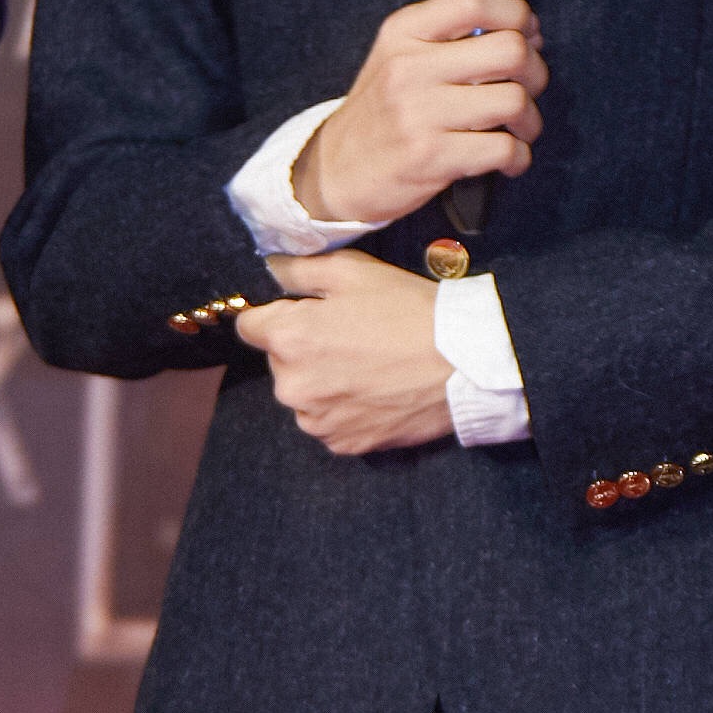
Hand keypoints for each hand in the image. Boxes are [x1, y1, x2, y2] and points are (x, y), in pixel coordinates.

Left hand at [235, 251, 454, 455]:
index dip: (277, 314)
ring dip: (323, 381)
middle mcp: (291, 386)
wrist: (463, 363)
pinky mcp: (343, 444)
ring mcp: (316, 421)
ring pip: (304, 394)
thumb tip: (268, 268)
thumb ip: (299, 270)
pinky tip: (376, 392)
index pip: (249, 326)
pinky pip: (329, 422)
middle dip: (304, 348)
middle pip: (279, 361)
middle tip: (351, 335)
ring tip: (368, 366)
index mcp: (288, 339)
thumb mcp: (354, 271)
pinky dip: (344, 410)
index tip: (306, 312)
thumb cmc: (408, 310)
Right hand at [298, 0, 545, 225]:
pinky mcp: (432, 157)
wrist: (336, 169)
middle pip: (510, 50)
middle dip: (535, 72)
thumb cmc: (384, 111)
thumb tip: (527, 34)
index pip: (474, 0)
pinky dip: (519, 156)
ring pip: (514, 101)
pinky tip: (508, 158)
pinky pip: (504, 149)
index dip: (517, 14)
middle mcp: (410, 67)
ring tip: (518, 129)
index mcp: (404, 32)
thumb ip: (451, 37)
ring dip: (530, 120)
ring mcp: (419, 113)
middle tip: (528, 88)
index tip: (528, 35)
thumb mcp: (399, 55)